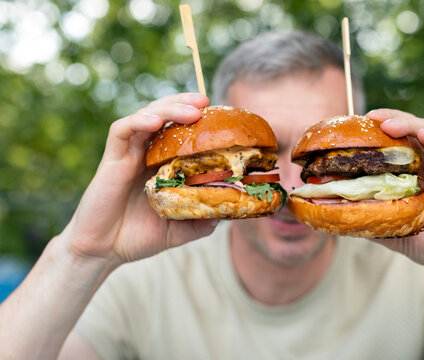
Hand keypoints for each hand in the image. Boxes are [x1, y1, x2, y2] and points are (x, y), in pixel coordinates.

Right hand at [61, 93, 215, 264]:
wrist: (103, 252)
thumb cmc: (138, 237)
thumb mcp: (179, 229)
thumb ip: (201, 220)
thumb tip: (228, 213)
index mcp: (162, 164)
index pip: (179, 130)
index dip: (197, 119)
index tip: (220, 115)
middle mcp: (146, 153)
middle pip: (164, 114)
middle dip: (185, 103)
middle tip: (206, 101)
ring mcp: (128, 154)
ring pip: (146, 116)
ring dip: (169, 108)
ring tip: (192, 110)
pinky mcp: (111, 159)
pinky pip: (121, 131)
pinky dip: (137, 122)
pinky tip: (154, 121)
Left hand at [366, 109, 423, 278]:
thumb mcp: (389, 230)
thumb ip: (366, 218)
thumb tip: (330, 212)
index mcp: (403, 173)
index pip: (386, 143)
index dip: (370, 133)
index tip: (351, 130)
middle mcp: (422, 162)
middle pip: (404, 128)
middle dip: (386, 119)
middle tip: (368, 119)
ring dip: (407, 123)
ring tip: (388, 125)